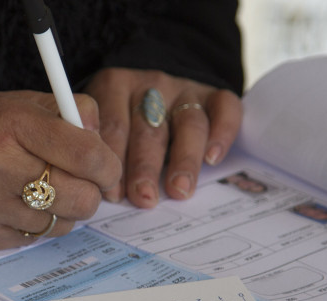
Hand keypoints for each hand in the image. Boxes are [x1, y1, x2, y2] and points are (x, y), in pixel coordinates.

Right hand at [0, 91, 121, 248]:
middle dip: (89, 193)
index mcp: (12, 123)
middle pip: (82, 198)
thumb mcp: (17, 103)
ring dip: (61, 211)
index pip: (86, 153)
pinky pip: (34, 240)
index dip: (107, 165)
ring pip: (62, 224)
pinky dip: (36, 226)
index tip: (105, 168)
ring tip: (38, 192)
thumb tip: (104, 144)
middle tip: (77, 183)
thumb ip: (67, 114)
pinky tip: (16, 206)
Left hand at [85, 68, 241, 206]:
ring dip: (184, 159)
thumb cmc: (123, 118)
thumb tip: (104, 193)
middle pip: (149, 129)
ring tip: (179, 189)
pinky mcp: (213, 94)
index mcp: (114, 87)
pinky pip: (225, 108)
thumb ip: (101, 149)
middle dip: (145, 167)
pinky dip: (222, 132)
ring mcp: (184, 89)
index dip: (113, 160)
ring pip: (188, 123)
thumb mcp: (101, 122)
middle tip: (144, 197)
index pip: (113, 125)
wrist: (157, 78)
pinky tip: (213, 158)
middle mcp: (150, 86)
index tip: (113, 194)